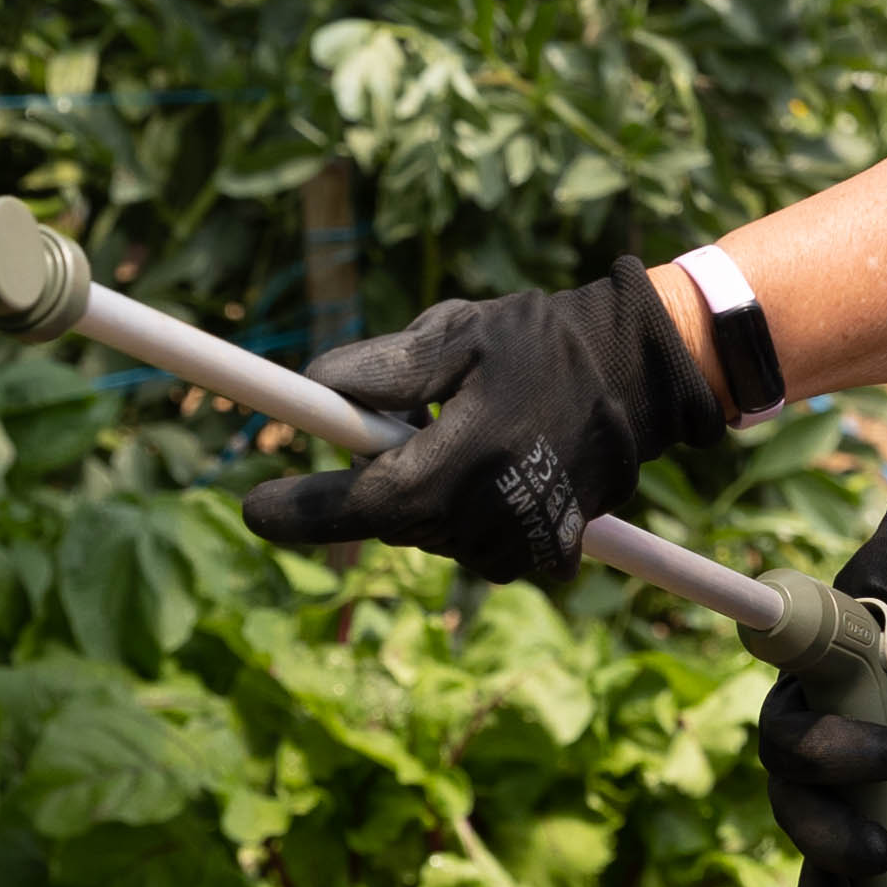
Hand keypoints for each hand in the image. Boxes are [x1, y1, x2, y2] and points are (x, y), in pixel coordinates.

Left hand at [241, 268, 726, 584]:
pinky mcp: (546, 554)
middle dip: (374, 479)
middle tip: (401, 424)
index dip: (306, 512)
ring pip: (429, 536)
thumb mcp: (457, 332)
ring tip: (456, 435)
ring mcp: (525, 541)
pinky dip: (459, 514)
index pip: (371, 503)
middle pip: (394, 521)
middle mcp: (498, 510)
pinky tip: (486, 468)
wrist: (634, 377)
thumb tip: (316, 391)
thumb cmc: (538, 343)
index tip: (251, 508)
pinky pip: (470, 547)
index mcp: (473, 453)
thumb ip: (384, 366)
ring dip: (420, 495)